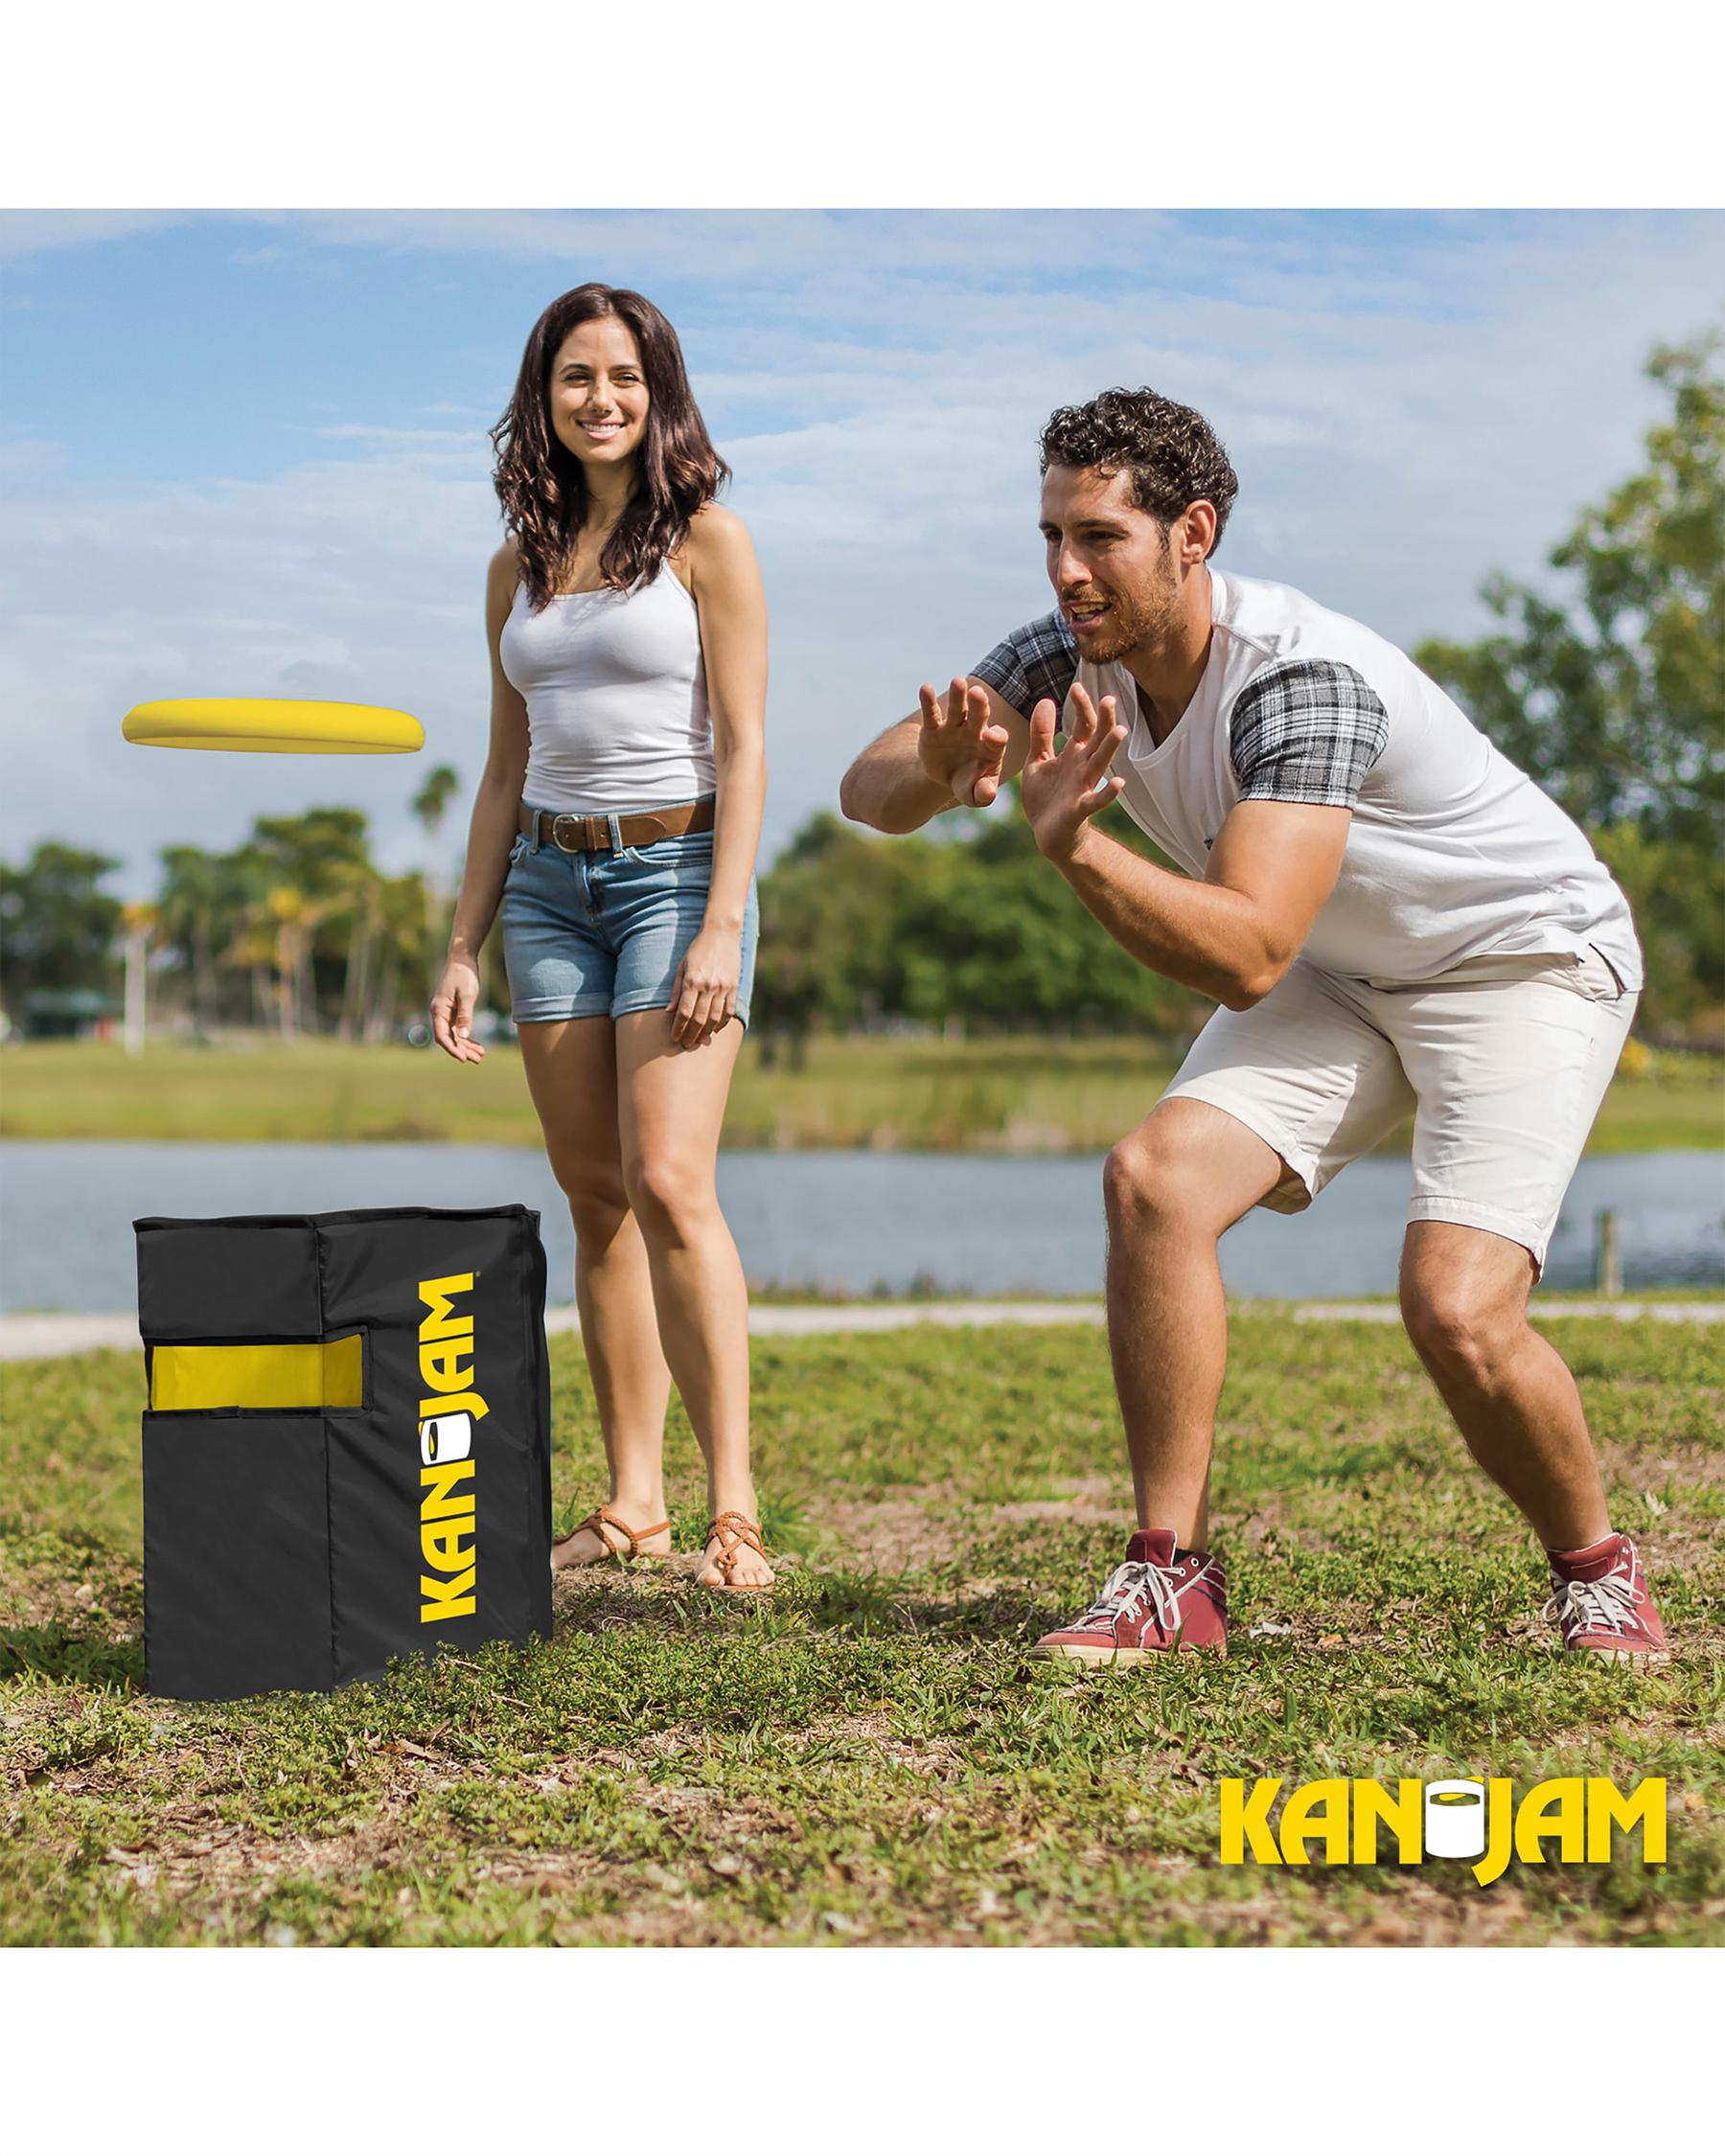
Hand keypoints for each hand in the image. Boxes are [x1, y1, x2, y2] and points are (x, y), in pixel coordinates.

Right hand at [430, 958, 485, 1062]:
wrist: (462, 960)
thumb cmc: (464, 975)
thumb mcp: (467, 996)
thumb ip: (465, 1016)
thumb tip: (463, 1036)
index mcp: (438, 1010)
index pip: (442, 1036)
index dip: (452, 1049)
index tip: (463, 1058)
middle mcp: (439, 1013)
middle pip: (449, 1038)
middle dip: (462, 1050)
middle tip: (478, 1060)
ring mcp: (445, 1013)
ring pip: (454, 1036)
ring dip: (466, 1046)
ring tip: (480, 1056)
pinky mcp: (453, 1012)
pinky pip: (458, 1029)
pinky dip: (467, 1038)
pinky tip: (478, 1046)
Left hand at [668, 923, 740, 1047]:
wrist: (722, 934)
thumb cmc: (698, 949)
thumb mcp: (682, 966)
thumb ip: (676, 990)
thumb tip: (668, 1011)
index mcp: (693, 980)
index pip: (684, 1012)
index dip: (679, 1028)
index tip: (674, 1038)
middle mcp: (708, 986)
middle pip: (699, 1018)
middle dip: (691, 1034)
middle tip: (686, 1045)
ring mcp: (723, 987)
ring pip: (714, 1018)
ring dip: (706, 1032)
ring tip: (699, 1041)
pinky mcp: (734, 987)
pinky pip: (729, 1011)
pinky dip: (722, 1023)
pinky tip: (715, 1029)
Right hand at [917, 677, 1010, 807]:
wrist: (945, 777)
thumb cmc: (968, 784)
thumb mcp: (974, 794)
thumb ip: (983, 794)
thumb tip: (988, 793)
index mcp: (991, 746)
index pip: (997, 738)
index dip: (996, 736)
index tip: (992, 735)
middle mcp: (975, 731)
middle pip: (980, 715)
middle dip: (979, 705)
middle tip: (978, 693)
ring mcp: (954, 727)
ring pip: (958, 709)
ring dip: (958, 695)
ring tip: (957, 681)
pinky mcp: (933, 728)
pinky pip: (931, 713)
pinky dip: (928, 701)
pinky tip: (925, 688)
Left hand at [1019, 684, 1125, 861]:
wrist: (1047, 834)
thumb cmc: (1046, 797)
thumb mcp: (1038, 761)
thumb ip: (1042, 734)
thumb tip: (1047, 700)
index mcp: (1073, 755)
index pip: (1083, 725)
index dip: (1081, 707)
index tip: (1077, 686)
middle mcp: (1082, 768)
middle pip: (1097, 740)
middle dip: (1103, 721)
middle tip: (1110, 699)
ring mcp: (1083, 788)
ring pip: (1100, 764)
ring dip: (1110, 748)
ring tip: (1120, 730)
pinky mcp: (1079, 809)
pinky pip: (1096, 800)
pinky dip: (1108, 793)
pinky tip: (1119, 783)